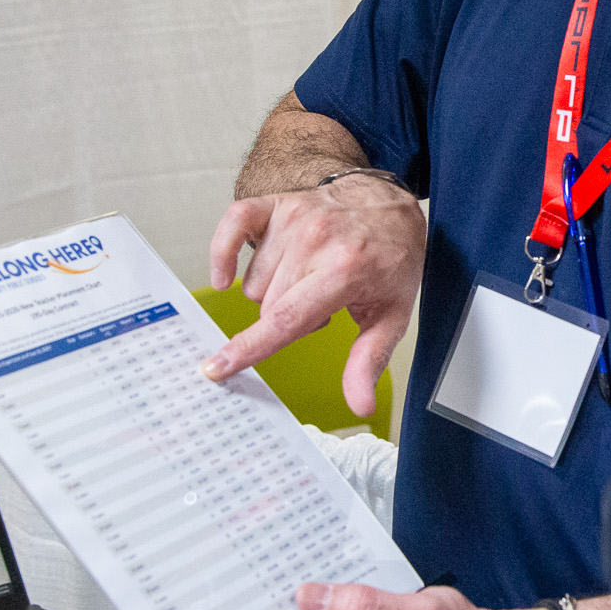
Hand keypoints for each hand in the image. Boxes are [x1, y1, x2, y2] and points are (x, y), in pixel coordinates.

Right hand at [205, 177, 425, 414]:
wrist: (390, 206)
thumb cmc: (392, 260)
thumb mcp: (392, 314)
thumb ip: (370, 360)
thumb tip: (359, 404)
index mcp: (344, 270)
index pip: (286, 318)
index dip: (250, 347)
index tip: (218, 368)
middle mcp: (314, 241)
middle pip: (268, 308)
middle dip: (289, 318)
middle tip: (320, 303)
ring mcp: (293, 219)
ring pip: (252, 284)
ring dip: (273, 291)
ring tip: (305, 279)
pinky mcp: (277, 204)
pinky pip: (232, 226)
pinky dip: (224, 253)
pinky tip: (230, 274)